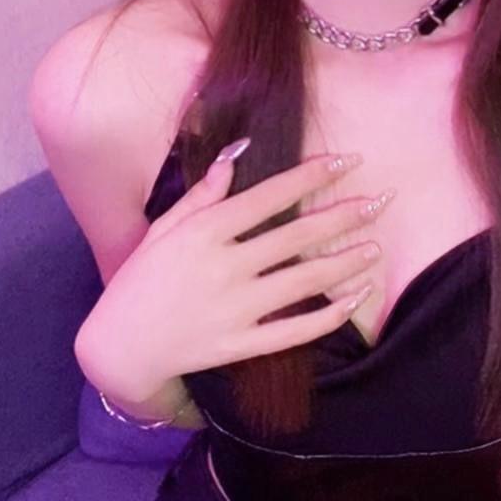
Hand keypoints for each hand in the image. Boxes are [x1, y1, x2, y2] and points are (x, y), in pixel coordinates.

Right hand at [76, 143, 395, 399]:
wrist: (119, 347)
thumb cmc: (141, 281)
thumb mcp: (164, 229)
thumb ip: (202, 193)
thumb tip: (236, 152)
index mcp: (203, 232)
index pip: (267, 197)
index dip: (310, 176)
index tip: (347, 160)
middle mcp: (222, 267)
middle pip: (294, 236)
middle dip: (342, 216)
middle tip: (380, 201)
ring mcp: (233, 308)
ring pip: (302, 282)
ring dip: (344, 263)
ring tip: (376, 247)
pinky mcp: (239, 345)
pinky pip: (293, 331)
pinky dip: (327, 316)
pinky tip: (354, 298)